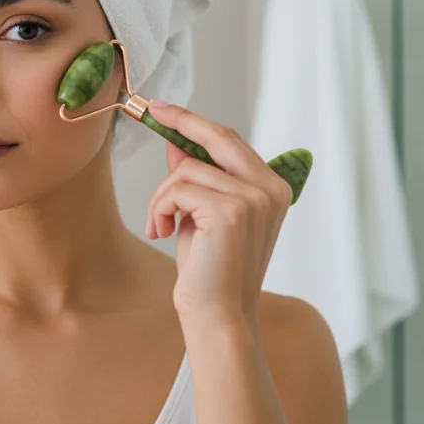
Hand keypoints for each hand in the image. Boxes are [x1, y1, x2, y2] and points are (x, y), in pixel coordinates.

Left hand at [143, 99, 293, 330]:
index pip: (230, 140)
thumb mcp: (200, 215)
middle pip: (216, 136)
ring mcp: (253, 199)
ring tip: (160, 226)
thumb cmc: (208, 270)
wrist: (216, 315)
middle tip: (150, 110)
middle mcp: (269, 189)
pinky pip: (177, 188)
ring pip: (186, 169)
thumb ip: (196, 179)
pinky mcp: (230, 211)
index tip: (165, 107)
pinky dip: (159, 208)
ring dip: (161, 196)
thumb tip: (175, 144)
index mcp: (272, 187)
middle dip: (180, 121)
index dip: (195, 121)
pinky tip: (161, 232)